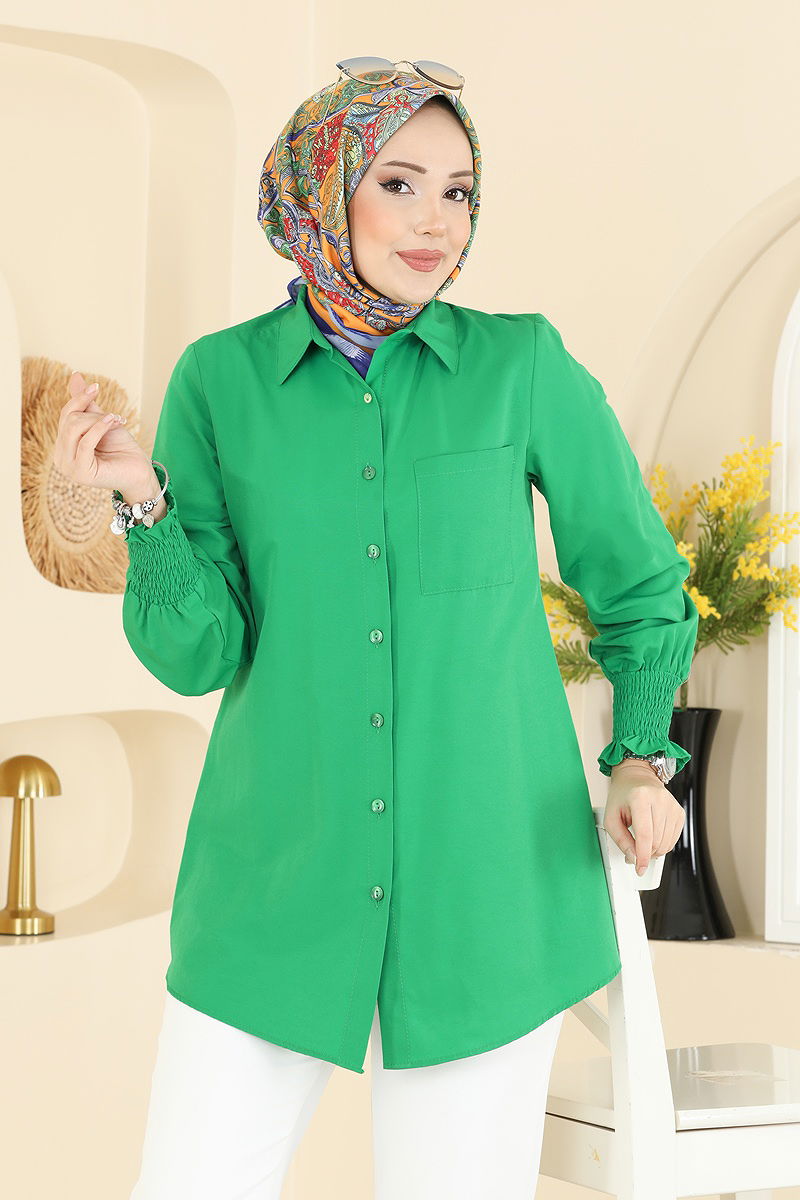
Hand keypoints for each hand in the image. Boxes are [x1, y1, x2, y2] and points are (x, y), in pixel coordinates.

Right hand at [54, 372, 155, 496]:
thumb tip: (75, 375)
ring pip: (74, 428)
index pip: (65, 415)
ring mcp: (68, 467)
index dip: (80, 399)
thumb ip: (86, 403)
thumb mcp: (101, 421)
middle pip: (69, 420)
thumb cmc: (121, 448)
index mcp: (63, 446)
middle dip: (93, 413)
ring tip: (116, 420)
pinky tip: (112, 422)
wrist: (139, 471)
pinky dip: (99, 428)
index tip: (96, 388)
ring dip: (98, 420)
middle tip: (115, 416)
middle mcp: (60, 457)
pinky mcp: (80, 473)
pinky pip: (85, 442)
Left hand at [602, 761, 684, 876]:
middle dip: (644, 852)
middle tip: (634, 848)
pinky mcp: (679, 812)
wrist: (637, 778)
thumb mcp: (611, 817)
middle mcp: (659, 799)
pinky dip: (662, 844)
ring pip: (666, 844)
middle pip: (656, 842)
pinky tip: (653, 835)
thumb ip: (620, 839)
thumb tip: (633, 858)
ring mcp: (672, 805)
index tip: (639, 868)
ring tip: (642, 839)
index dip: (642, 856)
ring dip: (653, 849)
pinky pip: (673, 840)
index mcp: (640, 797)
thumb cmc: (623, 796)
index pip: (645, 835)